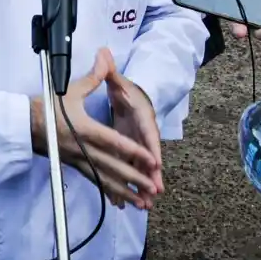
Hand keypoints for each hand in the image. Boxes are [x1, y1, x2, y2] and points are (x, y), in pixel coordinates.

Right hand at [29, 49, 159, 210]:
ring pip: (104, 179)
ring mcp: (78, 160)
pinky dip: (109, 192)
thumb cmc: (47, 106)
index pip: (114, 142)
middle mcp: (83, 148)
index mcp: (85, 129)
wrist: (24, 124)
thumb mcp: (70, 90)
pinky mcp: (74, 166)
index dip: (133, 152)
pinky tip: (121, 202)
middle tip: (153, 190)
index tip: (151, 161)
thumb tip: (104, 56)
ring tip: (142, 204)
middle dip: (134, 179)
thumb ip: (93, 77)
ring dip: (125, 192)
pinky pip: (95, 181)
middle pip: (112, 167)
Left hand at [106, 61, 163, 195]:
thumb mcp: (117, 81)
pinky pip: (128, 173)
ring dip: (141, 187)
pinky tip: (122, 203)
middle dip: (151, 177)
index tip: (157, 164)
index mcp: (142, 118)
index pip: (149, 134)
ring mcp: (137, 148)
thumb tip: (103, 53)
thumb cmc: (126, 90)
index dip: (153, 149)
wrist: (132, 99)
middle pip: (148, 158)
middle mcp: (143, 136)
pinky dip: (126, 187)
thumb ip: (109, 70)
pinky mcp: (130, 156)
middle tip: (154, 193)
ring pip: (139, 170)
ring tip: (144, 206)